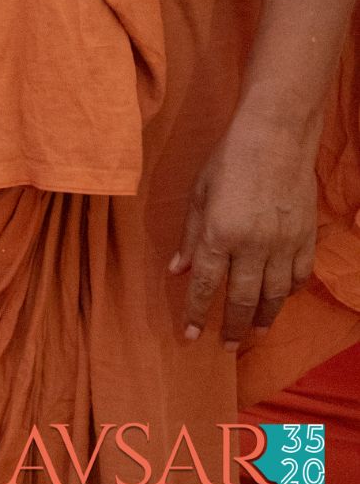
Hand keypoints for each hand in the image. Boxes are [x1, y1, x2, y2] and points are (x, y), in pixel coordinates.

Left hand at [171, 114, 318, 346]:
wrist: (276, 136)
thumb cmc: (229, 158)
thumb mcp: (199, 192)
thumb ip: (190, 236)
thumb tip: (177, 270)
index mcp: (219, 233)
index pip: (206, 285)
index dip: (197, 313)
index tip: (190, 336)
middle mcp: (252, 246)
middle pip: (243, 300)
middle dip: (233, 327)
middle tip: (226, 346)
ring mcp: (283, 244)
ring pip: (274, 296)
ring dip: (264, 319)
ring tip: (255, 333)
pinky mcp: (305, 238)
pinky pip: (298, 277)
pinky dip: (289, 294)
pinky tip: (280, 300)